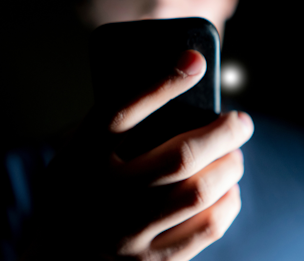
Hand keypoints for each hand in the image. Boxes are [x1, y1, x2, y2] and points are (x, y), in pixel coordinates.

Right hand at [35, 50, 253, 260]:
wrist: (62, 252)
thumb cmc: (82, 188)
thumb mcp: (81, 150)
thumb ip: (118, 121)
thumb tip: (181, 77)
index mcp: (80, 160)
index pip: (121, 112)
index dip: (163, 83)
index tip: (195, 61)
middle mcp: (102, 197)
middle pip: (179, 157)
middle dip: (223, 132)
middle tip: (241, 122)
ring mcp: (128, 235)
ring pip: (199, 193)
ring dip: (230, 168)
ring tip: (234, 156)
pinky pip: (206, 229)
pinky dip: (227, 203)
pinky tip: (228, 191)